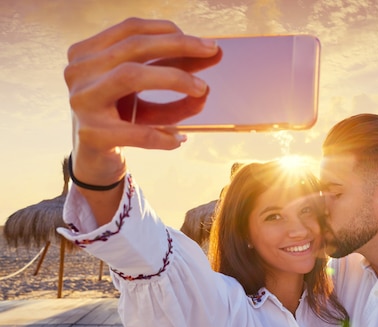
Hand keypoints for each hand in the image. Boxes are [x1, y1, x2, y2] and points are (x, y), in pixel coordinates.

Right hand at [64, 17, 219, 185]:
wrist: (94, 160)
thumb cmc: (122, 118)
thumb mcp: (147, 92)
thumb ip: (175, 70)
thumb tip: (213, 54)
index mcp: (88, 53)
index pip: (131, 30)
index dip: (169, 31)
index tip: (203, 42)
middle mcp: (79, 71)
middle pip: (134, 47)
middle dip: (179, 46)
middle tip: (213, 53)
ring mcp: (82, 102)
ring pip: (130, 76)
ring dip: (174, 78)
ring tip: (202, 89)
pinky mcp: (92, 134)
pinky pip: (138, 132)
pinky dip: (164, 135)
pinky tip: (179, 139)